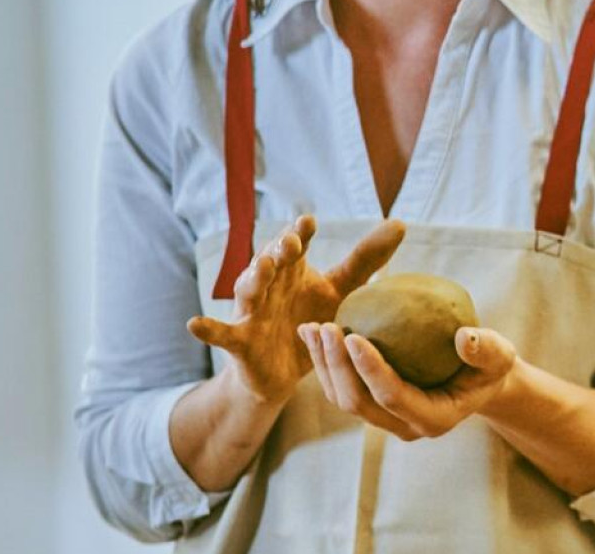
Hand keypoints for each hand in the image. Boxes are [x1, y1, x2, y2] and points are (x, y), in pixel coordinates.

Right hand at [187, 216, 406, 403]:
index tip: (308, 221)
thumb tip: (401, 223)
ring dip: (252, 278)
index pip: (296, 245)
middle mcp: (270, 284)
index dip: (299, 233)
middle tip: (290, 243)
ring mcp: (253, 312)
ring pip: (249, 291)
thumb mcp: (341, 291)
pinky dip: (208, 328)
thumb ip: (365, 260)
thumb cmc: (312, 320)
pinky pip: (221, 333)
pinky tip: (194, 324)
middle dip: (278, 251)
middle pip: (271, 262)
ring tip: (260, 267)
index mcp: (294, 270)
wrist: (285, 372)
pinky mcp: (240, 341)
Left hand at [299, 322, 518, 441]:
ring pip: (342, 399)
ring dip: (323, 365)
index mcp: (434, 419)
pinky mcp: (373, 406)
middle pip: (358, 403)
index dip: (370, 369)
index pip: (393, 396)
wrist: (478, 380)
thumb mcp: (499, 356)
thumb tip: (464, 337)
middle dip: (337, 367)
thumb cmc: (490, 365)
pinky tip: (314, 333)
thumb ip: (486, 349)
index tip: (353, 335)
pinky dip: (325, 362)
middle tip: (327, 327)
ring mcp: (385, 419)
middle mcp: (403, 426)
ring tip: (312, 328)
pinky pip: (340, 388)